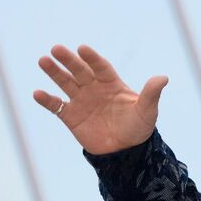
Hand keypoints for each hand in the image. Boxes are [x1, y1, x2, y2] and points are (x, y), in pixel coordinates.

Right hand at [33, 44, 167, 154]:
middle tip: (56, 49)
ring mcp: (82, 101)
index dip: (92, 58)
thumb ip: (151, 93)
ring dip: (54, 73)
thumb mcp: (147, 110)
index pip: (101, 67)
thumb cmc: (139, 127)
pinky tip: (37, 93)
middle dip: (69, 60)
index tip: (82, 48)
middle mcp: (95, 89)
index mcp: (112, 84)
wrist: (125, 151)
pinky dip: (47, 100)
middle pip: (80, 71)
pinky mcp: (71, 117)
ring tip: (43, 61)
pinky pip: (56, 106)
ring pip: (65, 83)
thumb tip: (163, 78)